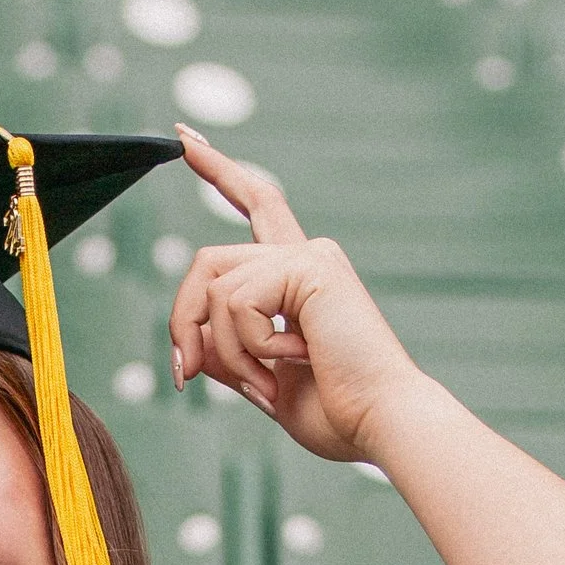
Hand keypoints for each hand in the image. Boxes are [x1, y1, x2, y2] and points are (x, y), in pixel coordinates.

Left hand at [166, 128, 420, 466]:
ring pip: (216, 289)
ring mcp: (311, 256)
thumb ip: (227, 355)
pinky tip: (296, 359)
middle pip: (206, 261)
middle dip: (182, 321)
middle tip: (185, 375)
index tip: (185, 141)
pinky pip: (238, 302)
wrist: (381, 424)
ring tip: (267, 381)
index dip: (220, 172)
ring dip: (226, 350)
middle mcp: (306, 255)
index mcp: (298, 278)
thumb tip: (188, 343)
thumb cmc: (338, 413)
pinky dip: (251, 346)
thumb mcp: (264, 382)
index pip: (256, 207)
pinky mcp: (311, 266)